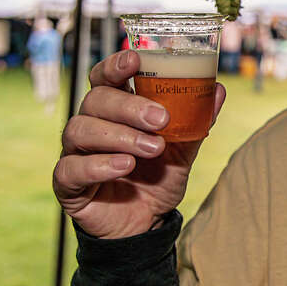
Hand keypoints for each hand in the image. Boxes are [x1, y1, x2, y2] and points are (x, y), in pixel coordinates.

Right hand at [52, 50, 225, 238]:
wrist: (146, 224)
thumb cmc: (158, 178)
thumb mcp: (183, 150)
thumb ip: (196, 122)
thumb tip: (219, 90)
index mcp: (115, 109)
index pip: (105, 77)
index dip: (115, 65)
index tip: (135, 60)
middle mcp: (91, 124)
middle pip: (97, 99)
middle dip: (130, 106)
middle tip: (161, 120)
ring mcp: (75, 152)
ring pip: (82, 128)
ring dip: (121, 135)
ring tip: (152, 148)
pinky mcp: (67, 183)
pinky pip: (71, 167)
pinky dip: (99, 165)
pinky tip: (124, 166)